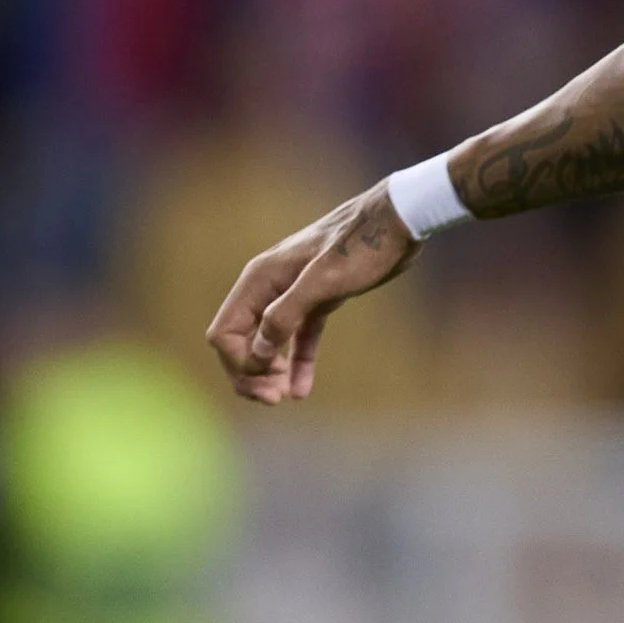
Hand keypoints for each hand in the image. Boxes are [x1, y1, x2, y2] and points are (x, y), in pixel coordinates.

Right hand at [205, 186, 420, 404]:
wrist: (398, 223)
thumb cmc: (362, 246)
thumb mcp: (324, 281)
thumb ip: (286, 314)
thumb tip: (259, 352)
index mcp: (260, 279)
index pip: (225, 332)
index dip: (240, 362)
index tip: (272, 376)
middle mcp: (268, 287)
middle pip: (239, 341)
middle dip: (249, 373)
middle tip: (273, 399)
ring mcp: (292, 294)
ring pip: (265, 342)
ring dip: (268, 373)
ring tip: (284, 397)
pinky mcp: (319, 300)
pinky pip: (298, 338)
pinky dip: (296, 364)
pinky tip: (302, 390)